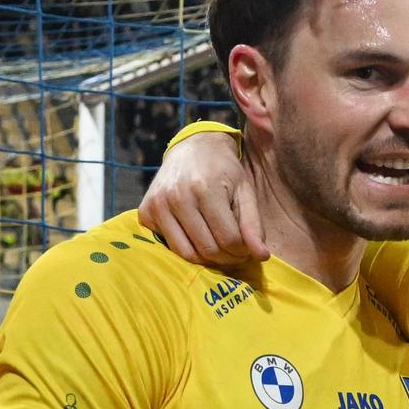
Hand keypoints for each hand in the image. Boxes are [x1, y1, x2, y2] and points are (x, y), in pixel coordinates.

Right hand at [138, 129, 265, 264]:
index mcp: (205, 188)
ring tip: (220, 248)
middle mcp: (177, 196)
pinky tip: (198, 237)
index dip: (243, 251)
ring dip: (208, 260)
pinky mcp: (146, 212)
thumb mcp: (245, 192)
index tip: (248, 249)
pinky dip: (187, 249)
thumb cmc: (224, 171)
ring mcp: (158, 204)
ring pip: (187, 253)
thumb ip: (253, 225)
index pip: (228, 238)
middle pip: (208, 249)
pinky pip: (169, 246)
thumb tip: (262, 256)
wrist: (192, 148)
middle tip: (236, 253)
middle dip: (227, 258)